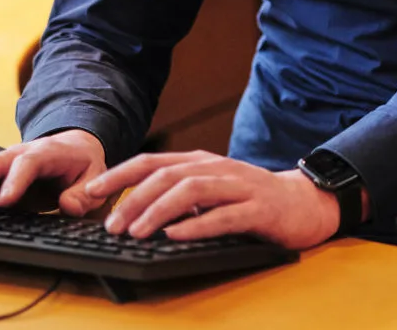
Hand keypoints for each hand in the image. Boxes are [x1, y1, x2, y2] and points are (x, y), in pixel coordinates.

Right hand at [0, 128, 106, 216]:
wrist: (73, 147)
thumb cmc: (81, 164)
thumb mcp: (94, 176)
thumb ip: (84, 193)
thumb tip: (70, 206)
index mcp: (45, 152)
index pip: (27, 164)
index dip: (15, 181)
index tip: (5, 202)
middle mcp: (17, 155)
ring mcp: (2, 167)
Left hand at [83, 150, 340, 250]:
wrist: (306, 203)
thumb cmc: (252, 200)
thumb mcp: (211, 191)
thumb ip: (179, 195)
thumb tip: (133, 210)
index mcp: (202, 162)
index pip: (152, 161)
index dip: (119, 175)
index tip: (91, 193)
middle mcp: (218, 168)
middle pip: (168, 175)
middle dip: (134, 199)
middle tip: (112, 226)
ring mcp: (240, 186)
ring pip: (192, 191)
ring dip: (159, 210)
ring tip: (137, 232)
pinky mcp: (259, 209)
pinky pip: (224, 216)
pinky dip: (197, 225)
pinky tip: (177, 236)